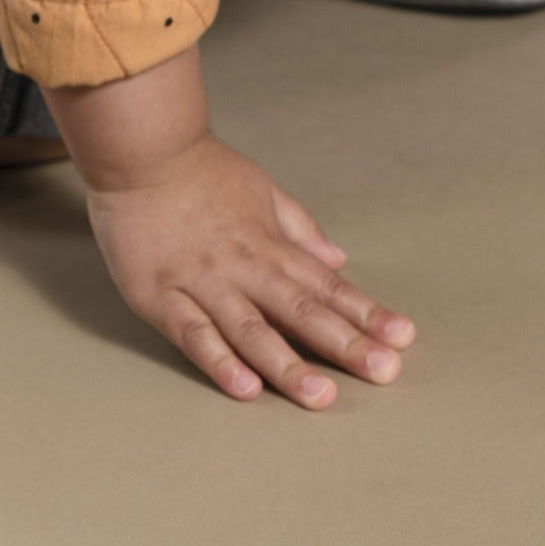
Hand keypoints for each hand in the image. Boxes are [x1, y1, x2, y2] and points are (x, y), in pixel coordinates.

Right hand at [85, 129, 415, 403]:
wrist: (143, 149)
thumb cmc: (201, 169)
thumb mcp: (261, 188)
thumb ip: (298, 228)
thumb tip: (337, 259)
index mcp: (270, 244)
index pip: (326, 285)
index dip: (364, 313)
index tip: (401, 337)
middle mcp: (244, 268)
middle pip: (301, 312)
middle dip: (345, 344)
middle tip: (385, 371)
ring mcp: (204, 284)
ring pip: (252, 332)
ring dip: (289, 366)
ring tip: (322, 396)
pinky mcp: (161, 297)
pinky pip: (194, 335)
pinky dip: (220, 363)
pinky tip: (245, 389)